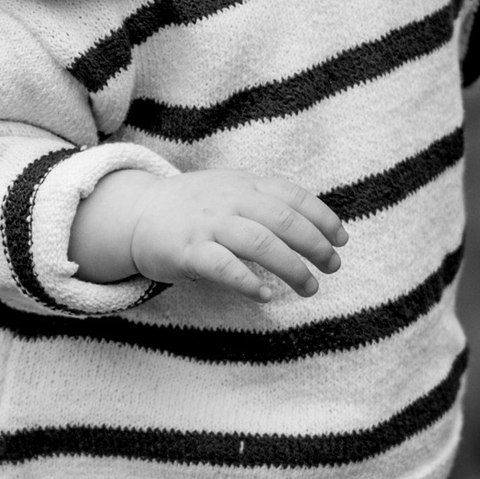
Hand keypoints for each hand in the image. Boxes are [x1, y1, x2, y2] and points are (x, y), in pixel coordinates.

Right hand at [71, 164, 347, 300]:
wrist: (137, 213)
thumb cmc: (196, 208)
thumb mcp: (232, 191)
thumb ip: (267, 202)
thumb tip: (316, 226)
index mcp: (246, 184)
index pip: (294, 196)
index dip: (323, 218)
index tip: (341, 240)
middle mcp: (231, 200)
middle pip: (284, 221)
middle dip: (315, 245)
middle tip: (333, 266)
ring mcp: (209, 224)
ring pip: (261, 243)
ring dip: (292, 268)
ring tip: (310, 287)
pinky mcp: (188, 250)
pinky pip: (223, 267)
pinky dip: (248, 281)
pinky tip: (268, 295)